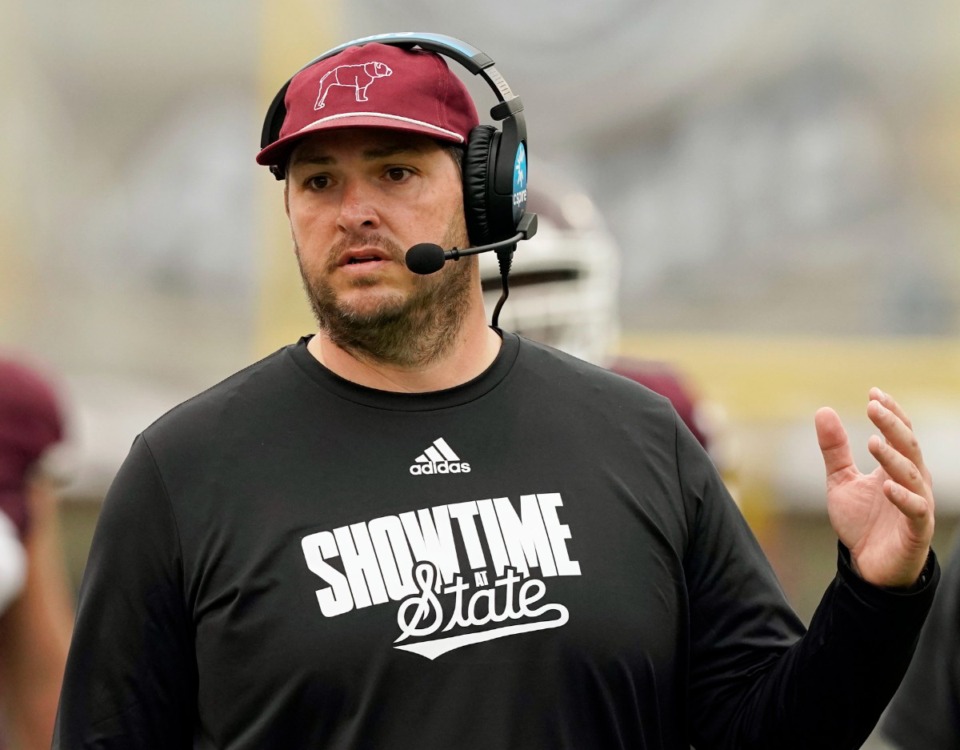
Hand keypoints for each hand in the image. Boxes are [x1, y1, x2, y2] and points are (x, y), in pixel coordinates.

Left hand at [815, 388, 933, 587]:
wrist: (868, 566)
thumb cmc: (861, 521)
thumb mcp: (840, 480)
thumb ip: (834, 449)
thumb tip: (824, 410)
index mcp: (896, 467)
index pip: (899, 433)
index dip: (891, 413)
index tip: (874, 393)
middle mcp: (912, 481)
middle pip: (908, 446)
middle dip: (893, 425)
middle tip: (874, 407)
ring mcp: (917, 504)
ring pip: (913, 475)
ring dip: (894, 457)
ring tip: (874, 441)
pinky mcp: (916, 529)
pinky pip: (914, 510)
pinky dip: (902, 496)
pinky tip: (886, 485)